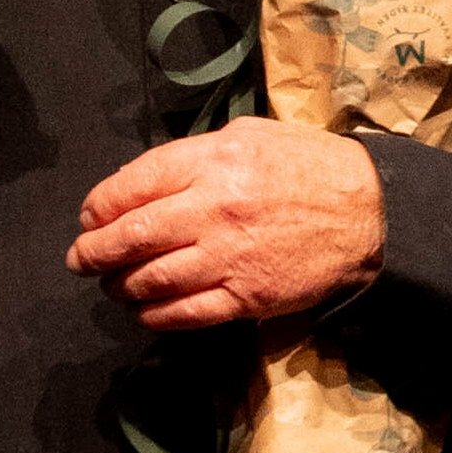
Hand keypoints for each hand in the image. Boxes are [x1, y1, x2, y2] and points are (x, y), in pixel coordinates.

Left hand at [71, 121, 385, 328]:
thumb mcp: (251, 137)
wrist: (370, 212)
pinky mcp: (246, 297)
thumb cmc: (309, 166)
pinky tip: (144, 310)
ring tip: (111, 284)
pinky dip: (153, 315)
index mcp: (213, 162)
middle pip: (130, 237)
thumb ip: (194, 155)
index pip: (132, 186)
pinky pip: (184, 313)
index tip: (89, 218)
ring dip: (119, 285)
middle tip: (81, 258)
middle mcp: (214, 209)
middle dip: (94, 252)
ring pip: (150, 280)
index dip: (98, 206)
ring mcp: (229, 257)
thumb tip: (141, 183)